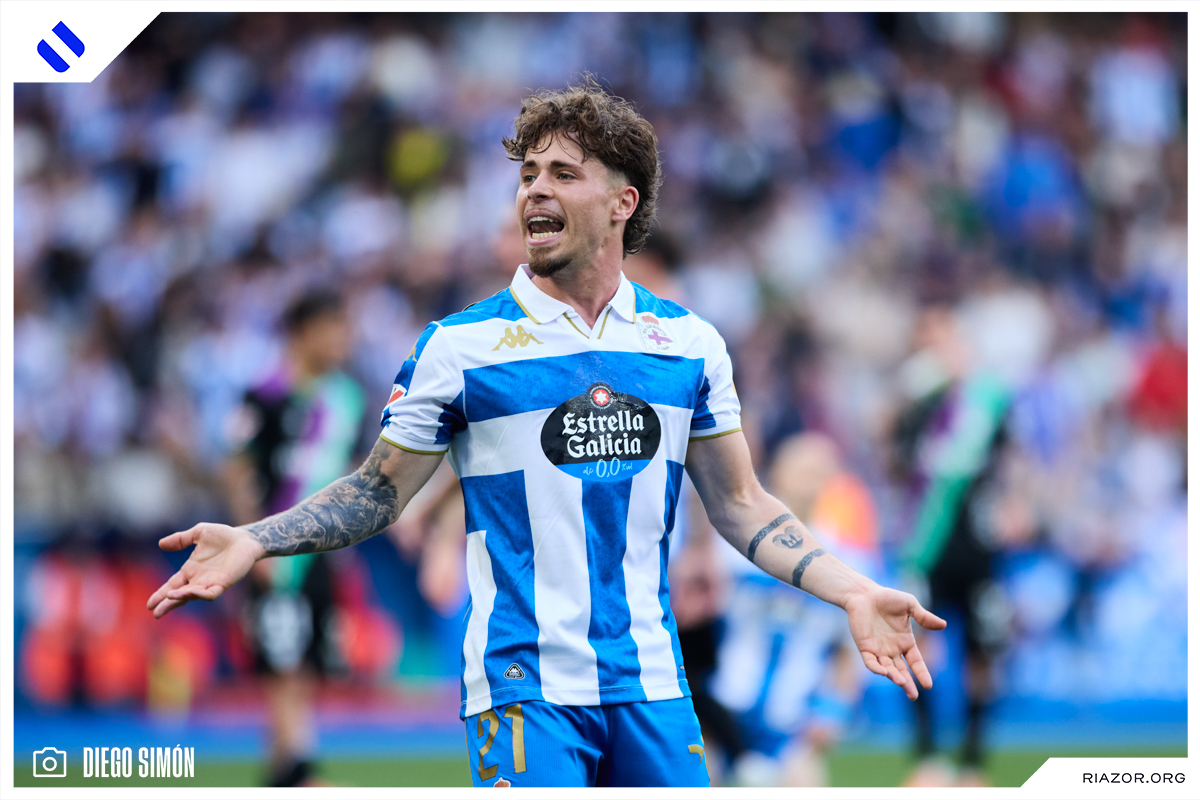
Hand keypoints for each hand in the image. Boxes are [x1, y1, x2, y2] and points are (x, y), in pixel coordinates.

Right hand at [146, 523, 265, 617]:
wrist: (245, 538)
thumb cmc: (223, 536)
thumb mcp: (198, 533)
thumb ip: (180, 539)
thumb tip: (160, 544)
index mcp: (190, 570)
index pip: (172, 585)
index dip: (161, 594)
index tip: (149, 604)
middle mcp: (199, 580)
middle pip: (180, 595)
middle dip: (167, 604)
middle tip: (156, 613)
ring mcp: (211, 583)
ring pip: (193, 595)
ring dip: (181, 597)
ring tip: (169, 598)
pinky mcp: (223, 583)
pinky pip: (210, 593)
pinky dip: (200, 594)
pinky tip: (191, 592)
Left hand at [844, 584, 945, 699]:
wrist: (864, 594)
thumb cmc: (888, 598)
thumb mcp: (910, 605)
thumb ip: (924, 617)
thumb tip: (944, 625)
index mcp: (906, 642)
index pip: (916, 662)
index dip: (922, 673)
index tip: (928, 685)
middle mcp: (893, 650)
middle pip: (902, 671)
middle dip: (907, 684)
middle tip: (913, 696)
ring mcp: (879, 650)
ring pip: (887, 669)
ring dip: (894, 676)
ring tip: (901, 682)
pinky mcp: (865, 647)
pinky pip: (871, 662)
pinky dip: (876, 668)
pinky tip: (883, 672)